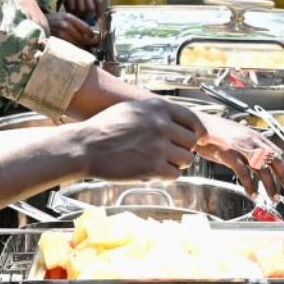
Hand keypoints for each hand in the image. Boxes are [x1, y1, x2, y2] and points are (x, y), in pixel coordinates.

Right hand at [47, 12, 98, 48]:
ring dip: (80, 49)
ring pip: (76, 45)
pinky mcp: (55, 42)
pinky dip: (72, 51)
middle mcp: (66, 25)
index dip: (92, 36)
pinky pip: (68, 49)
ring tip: (80, 49)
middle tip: (89, 47)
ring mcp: (60, 34)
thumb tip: (91, 36)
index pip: (87, 29)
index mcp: (70, 18)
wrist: (37, 24)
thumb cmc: (54, 21)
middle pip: (83, 39)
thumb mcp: (65, 18)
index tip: (93, 39)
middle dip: (87, 45)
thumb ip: (76, 25)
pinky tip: (72, 50)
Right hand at [64, 0, 101, 19]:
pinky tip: (67, 8)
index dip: (100, 12)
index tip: (98, 19)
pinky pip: (72, 7)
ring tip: (73, 13)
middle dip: (87, 15)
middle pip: (91, 8)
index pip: (99, 1)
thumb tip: (90, 10)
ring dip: (77, 14)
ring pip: (81, 9)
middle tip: (81, 18)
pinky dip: (70, 10)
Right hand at [77, 98, 206, 180]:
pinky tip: (154, 172)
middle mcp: (162, 124)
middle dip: (184, 148)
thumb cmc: (104, 128)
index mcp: (159, 107)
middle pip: (192, 141)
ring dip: (176, 163)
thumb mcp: (133, 108)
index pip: (193, 119)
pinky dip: (167, 176)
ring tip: (160, 162)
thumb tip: (178, 120)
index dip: (197, 131)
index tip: (198, 138)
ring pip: (187, 159)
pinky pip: (175, 174)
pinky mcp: (153, 167)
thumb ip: (157, 112)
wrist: (85, 147)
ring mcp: (159, 146)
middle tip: (170, 152)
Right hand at [194, 114, 283, 199]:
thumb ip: (248, 143)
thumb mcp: (237, 134)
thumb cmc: (215, 132)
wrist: (197, 126)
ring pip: (262, 168)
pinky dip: (250, 185)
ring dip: (270, 185)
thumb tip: (258, 151)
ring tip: (274, 197)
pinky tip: (253, 194)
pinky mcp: (229, 155)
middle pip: (275, 159)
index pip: (277, 152)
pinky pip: (244, 173)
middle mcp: (251, 141)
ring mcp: (241, 147)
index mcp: (255, 136)